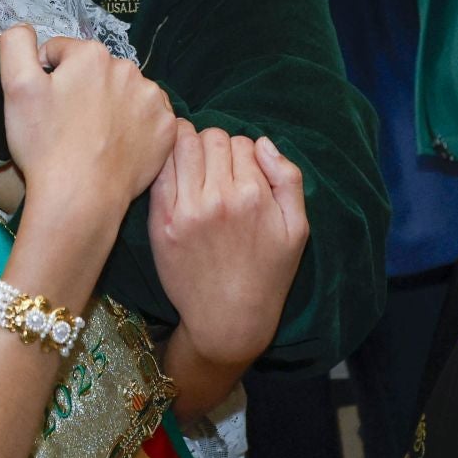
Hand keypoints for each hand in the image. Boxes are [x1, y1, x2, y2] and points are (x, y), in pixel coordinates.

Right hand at [5, 30, 175, 221]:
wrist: (80, 197)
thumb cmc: (45, 145)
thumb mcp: (15, 87)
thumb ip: (16, 44)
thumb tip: (23, 30)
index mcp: (91, 54)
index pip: (62, 54)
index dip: (46, 78)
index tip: (45, 107)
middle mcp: (128, 68)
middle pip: (94, 72)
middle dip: (80, 90)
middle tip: (65, 125)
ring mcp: (152, 100)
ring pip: (122, 94)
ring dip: (108, 107)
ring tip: (90, 139)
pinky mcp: (165, 128)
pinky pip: (146, 119)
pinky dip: (132, 128)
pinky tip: (115, 147)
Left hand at [150, 123, 308, 366]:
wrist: (229, 320)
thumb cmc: (269, 273)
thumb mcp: (298, 227)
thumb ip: (289, 177)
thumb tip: (262, 142)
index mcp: (254, 195)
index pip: (243, 142)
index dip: (243, 153)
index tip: (241, 173)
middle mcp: (219, 198)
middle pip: (212, 137)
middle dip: (216, 146)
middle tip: (217, 169)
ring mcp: (186, 209)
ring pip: (182, 144)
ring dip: (189, 147)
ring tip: (194, 166)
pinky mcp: (160, 222)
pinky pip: (159, 171)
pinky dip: (165, 162)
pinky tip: (174, 173)